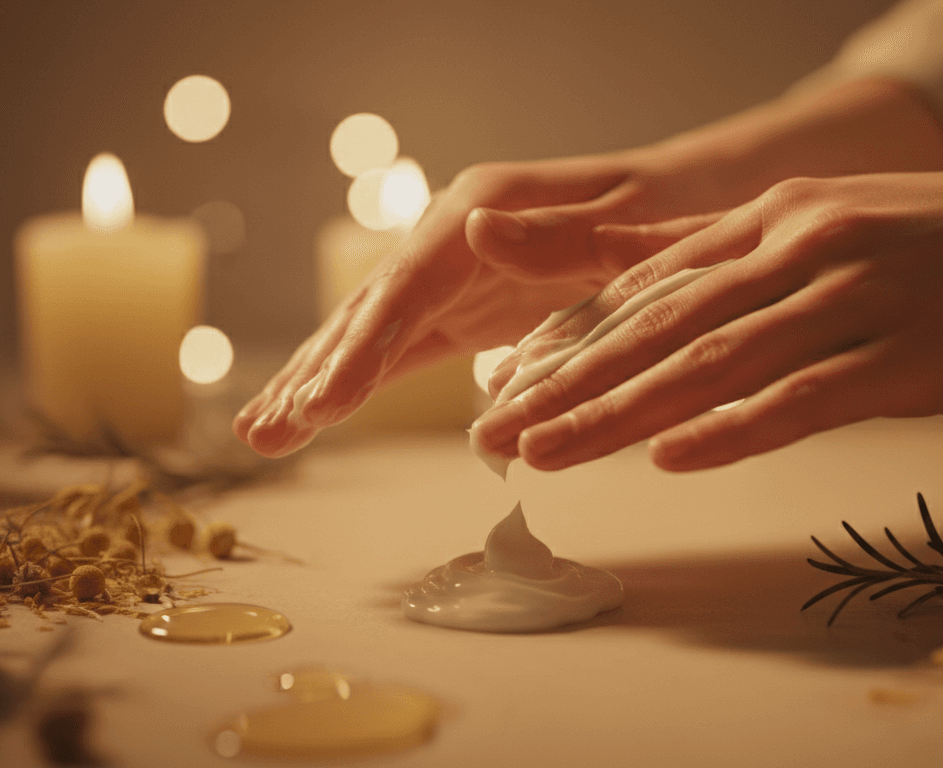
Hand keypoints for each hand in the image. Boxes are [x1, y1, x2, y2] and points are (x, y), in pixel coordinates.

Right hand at [233, 151, 721, 456]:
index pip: (406, 286)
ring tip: (260, 437)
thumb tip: (475, 228)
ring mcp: (449, 269)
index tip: (323, 404)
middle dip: (316, 374)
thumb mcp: (630, 217)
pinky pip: (397, 349)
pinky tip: (313, 418)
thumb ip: (559, 233)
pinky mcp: (459, 305)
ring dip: (316, 383)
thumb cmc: (668, 205)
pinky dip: (354, 384)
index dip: (361, 349)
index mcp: (483, 209)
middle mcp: (451, 233)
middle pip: (369, 309)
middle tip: (266, 433)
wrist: (682, 198)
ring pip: (369, 330)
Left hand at [472, 151, 942, 471]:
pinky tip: (671, 458)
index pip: (648, 286)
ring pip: (709, 364)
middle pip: (656, 326)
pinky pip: (803, 397)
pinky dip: (733, 429)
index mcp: (774, 219)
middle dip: (565, 382)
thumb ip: (746, 262)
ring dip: (617, 412)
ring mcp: (847, 300)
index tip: (506, 379)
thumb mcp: (836, 225)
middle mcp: (796, 250)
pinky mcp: (902, 356)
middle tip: (495, 427)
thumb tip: (662, 305)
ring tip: (544, 452)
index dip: (569, 336)